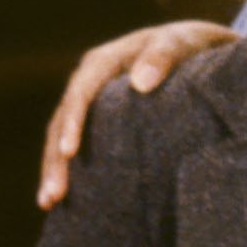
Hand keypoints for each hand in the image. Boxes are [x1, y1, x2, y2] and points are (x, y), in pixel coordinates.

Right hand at [39, 20, 235, 205]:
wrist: (197, 50)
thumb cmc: (192, 46)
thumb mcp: (183, 43)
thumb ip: (164, 56)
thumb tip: (140, 84)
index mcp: (104, 60)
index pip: (81, 92)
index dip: (73, 122)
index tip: (70, 152)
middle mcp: (90, 81)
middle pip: (62, 120)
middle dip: (55, 158)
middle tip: (53, 195)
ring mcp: (92, 101)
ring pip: (61, 136)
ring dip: (55, 169)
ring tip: (49, 203)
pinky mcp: (99, 120)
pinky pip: (76, 145)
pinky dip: (70, 169)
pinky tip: (64, 200)